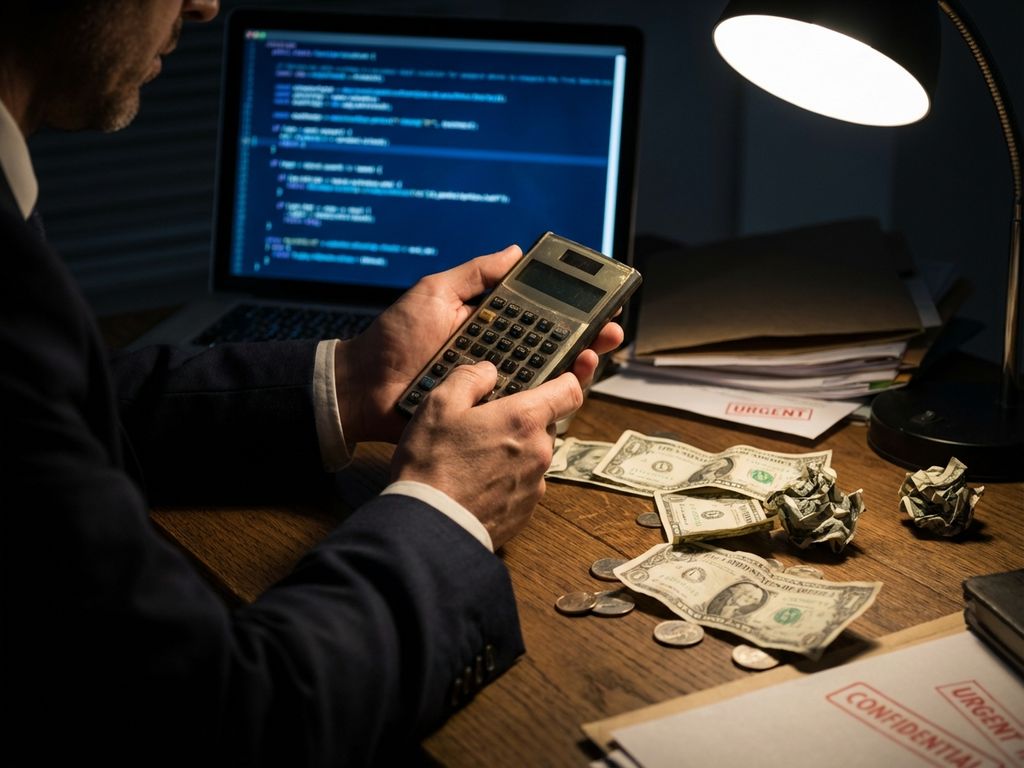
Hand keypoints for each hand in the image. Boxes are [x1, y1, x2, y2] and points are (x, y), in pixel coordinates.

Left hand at [333, 244, 623, 444]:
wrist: (363, 388)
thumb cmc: (393, 339)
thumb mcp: (434, 293)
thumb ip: (475, 274)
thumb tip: (515, 251)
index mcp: (488, 325)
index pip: (538, 315)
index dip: (570, 310)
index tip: (598, 302)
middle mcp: (496, 354)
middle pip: (552, 347)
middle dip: (586, 338)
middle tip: (609, 331)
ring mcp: (493, 386)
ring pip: (545, 378)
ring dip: (575, 366)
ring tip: (593, 355)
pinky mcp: (485, 414)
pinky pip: (522, 407)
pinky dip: (548, 399)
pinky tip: (566, 387)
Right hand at [390, 361, 582, 548]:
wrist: (430, 526)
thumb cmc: (433, 464)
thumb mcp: (439, 404)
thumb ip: (469, 378)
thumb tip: (488, 371)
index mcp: (524, 419)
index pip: (570, 391)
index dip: (568, 379)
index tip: (561, 376)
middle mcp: (539, 451)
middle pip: (545, 425)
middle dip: (522, 420)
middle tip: (486, 422)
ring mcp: (535, 485)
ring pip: (532, 456)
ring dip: (513, 451)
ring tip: (473, 457)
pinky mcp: (525, 512)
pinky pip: (522, 485)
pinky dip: (506, 480)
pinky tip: (475, 482)